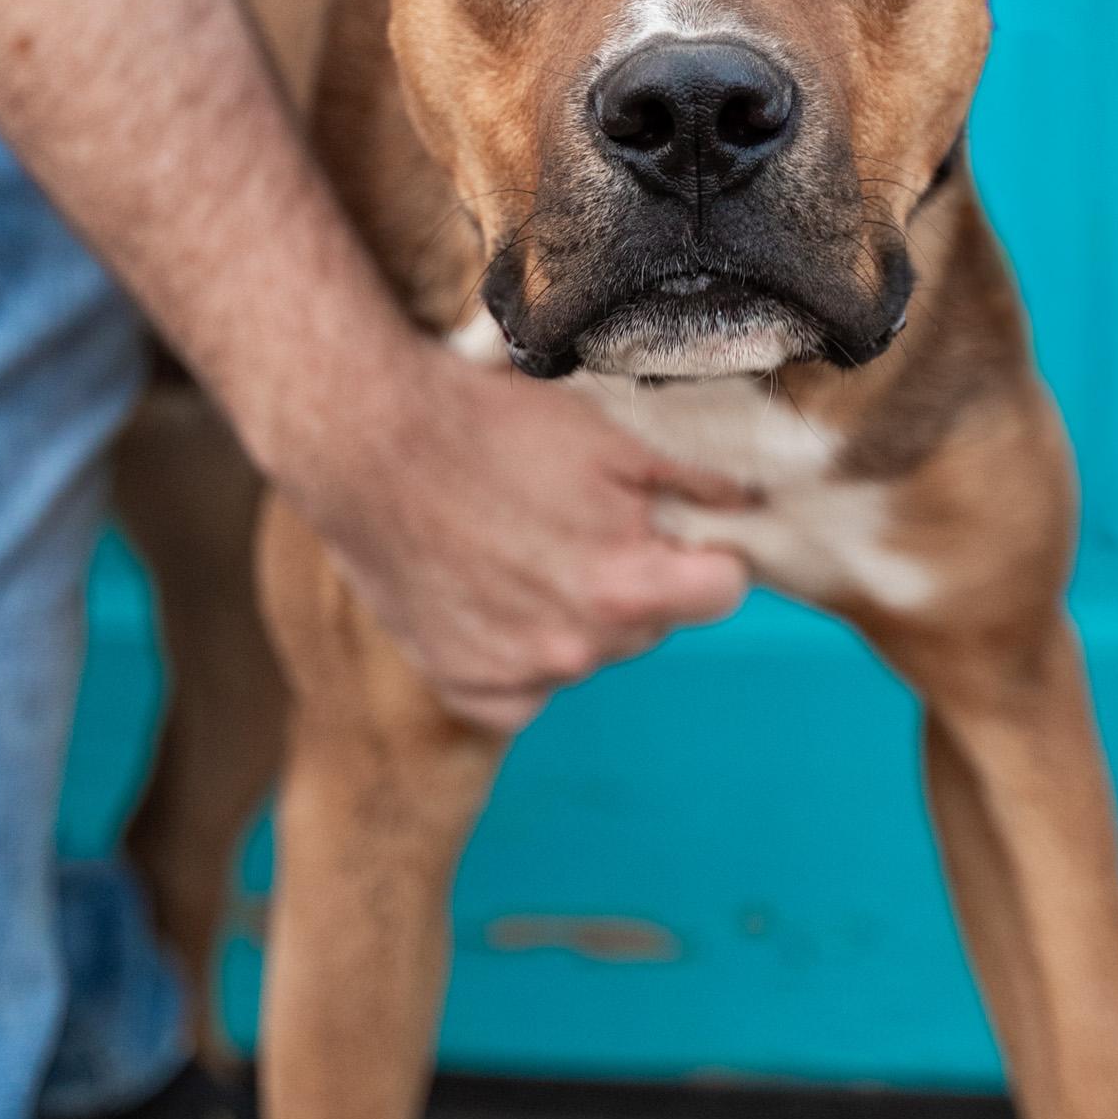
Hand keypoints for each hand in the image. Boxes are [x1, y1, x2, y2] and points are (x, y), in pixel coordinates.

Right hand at [286, 335, 752, 733]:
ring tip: (522, 546)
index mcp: (625, 588)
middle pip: (651, 624)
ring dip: (574, 615)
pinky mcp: (464, 687)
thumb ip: (693, 478)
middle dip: (634, 580)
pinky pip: (523, 692)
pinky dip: (516, 655)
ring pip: (587, 653)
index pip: (724, 592)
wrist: (365, 444)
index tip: (679, 530)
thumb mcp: (605, 434)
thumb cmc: (489, 426)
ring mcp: (517, 675)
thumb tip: (752, 502)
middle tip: (580, 523)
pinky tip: (491, 597)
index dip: (710, 554)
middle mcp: (577, 649)